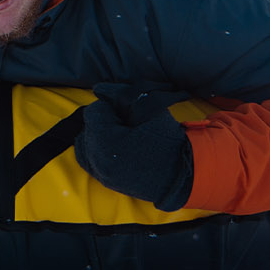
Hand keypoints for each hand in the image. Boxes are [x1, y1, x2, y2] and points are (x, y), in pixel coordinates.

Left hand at [72, 83, 194, 210]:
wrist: (186, 173)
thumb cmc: (169, 139)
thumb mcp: (148, 109)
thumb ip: (120, 94)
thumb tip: (98, 88)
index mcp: (106, 141)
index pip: (96, 111)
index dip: (112, 107)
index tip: (129, 113)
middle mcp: (98, 160)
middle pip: (89, 127)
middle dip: (105, 121)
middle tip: (127, 123)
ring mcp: (100, 173)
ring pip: (84, 143)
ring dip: (98, 134)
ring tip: (120, 134)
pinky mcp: (106, 181)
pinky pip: (88, 160)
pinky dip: (95, 150)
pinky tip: (113, 146)